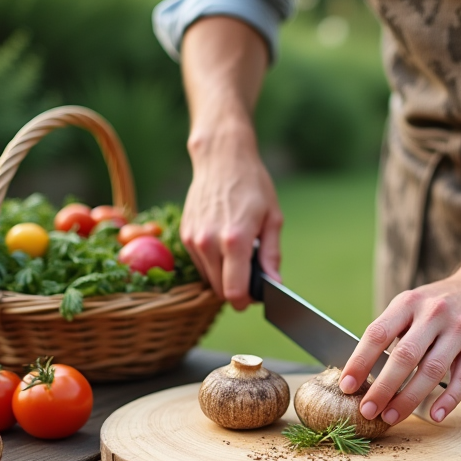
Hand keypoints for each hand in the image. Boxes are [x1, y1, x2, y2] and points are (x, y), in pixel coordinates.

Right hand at [180, 129, 282, 309]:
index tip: (255, 296)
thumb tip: (275, 283)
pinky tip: (224, 245)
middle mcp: (209, 243)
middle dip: (237, 291)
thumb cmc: (253, 185)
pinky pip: (200, 263)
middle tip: (252, 276)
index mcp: (235, 240)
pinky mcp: (185, 235)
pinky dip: (213, 263)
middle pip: (220, 290)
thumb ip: (272, 255)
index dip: (246, 301)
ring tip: (239, 255)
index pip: (234, 291)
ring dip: (224, 277)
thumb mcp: (273, 218)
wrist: (221, 159)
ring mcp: (193, 239)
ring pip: (208, 279)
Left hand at [338, 265, 460, 424]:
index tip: (346, 386)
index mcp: (409, 302)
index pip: (378, 333)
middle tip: (367, 411)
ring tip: (391, 417)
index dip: (359, 361)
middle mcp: (434, 313)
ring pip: (432, 370)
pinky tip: (434, 415)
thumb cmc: (439, 304)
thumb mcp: (412, 305)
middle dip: (383, 387)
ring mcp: (459, 330)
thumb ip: (391, 332)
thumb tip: (362, 372)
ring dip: (409, 398)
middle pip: (404, 355)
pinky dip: (448, 400)